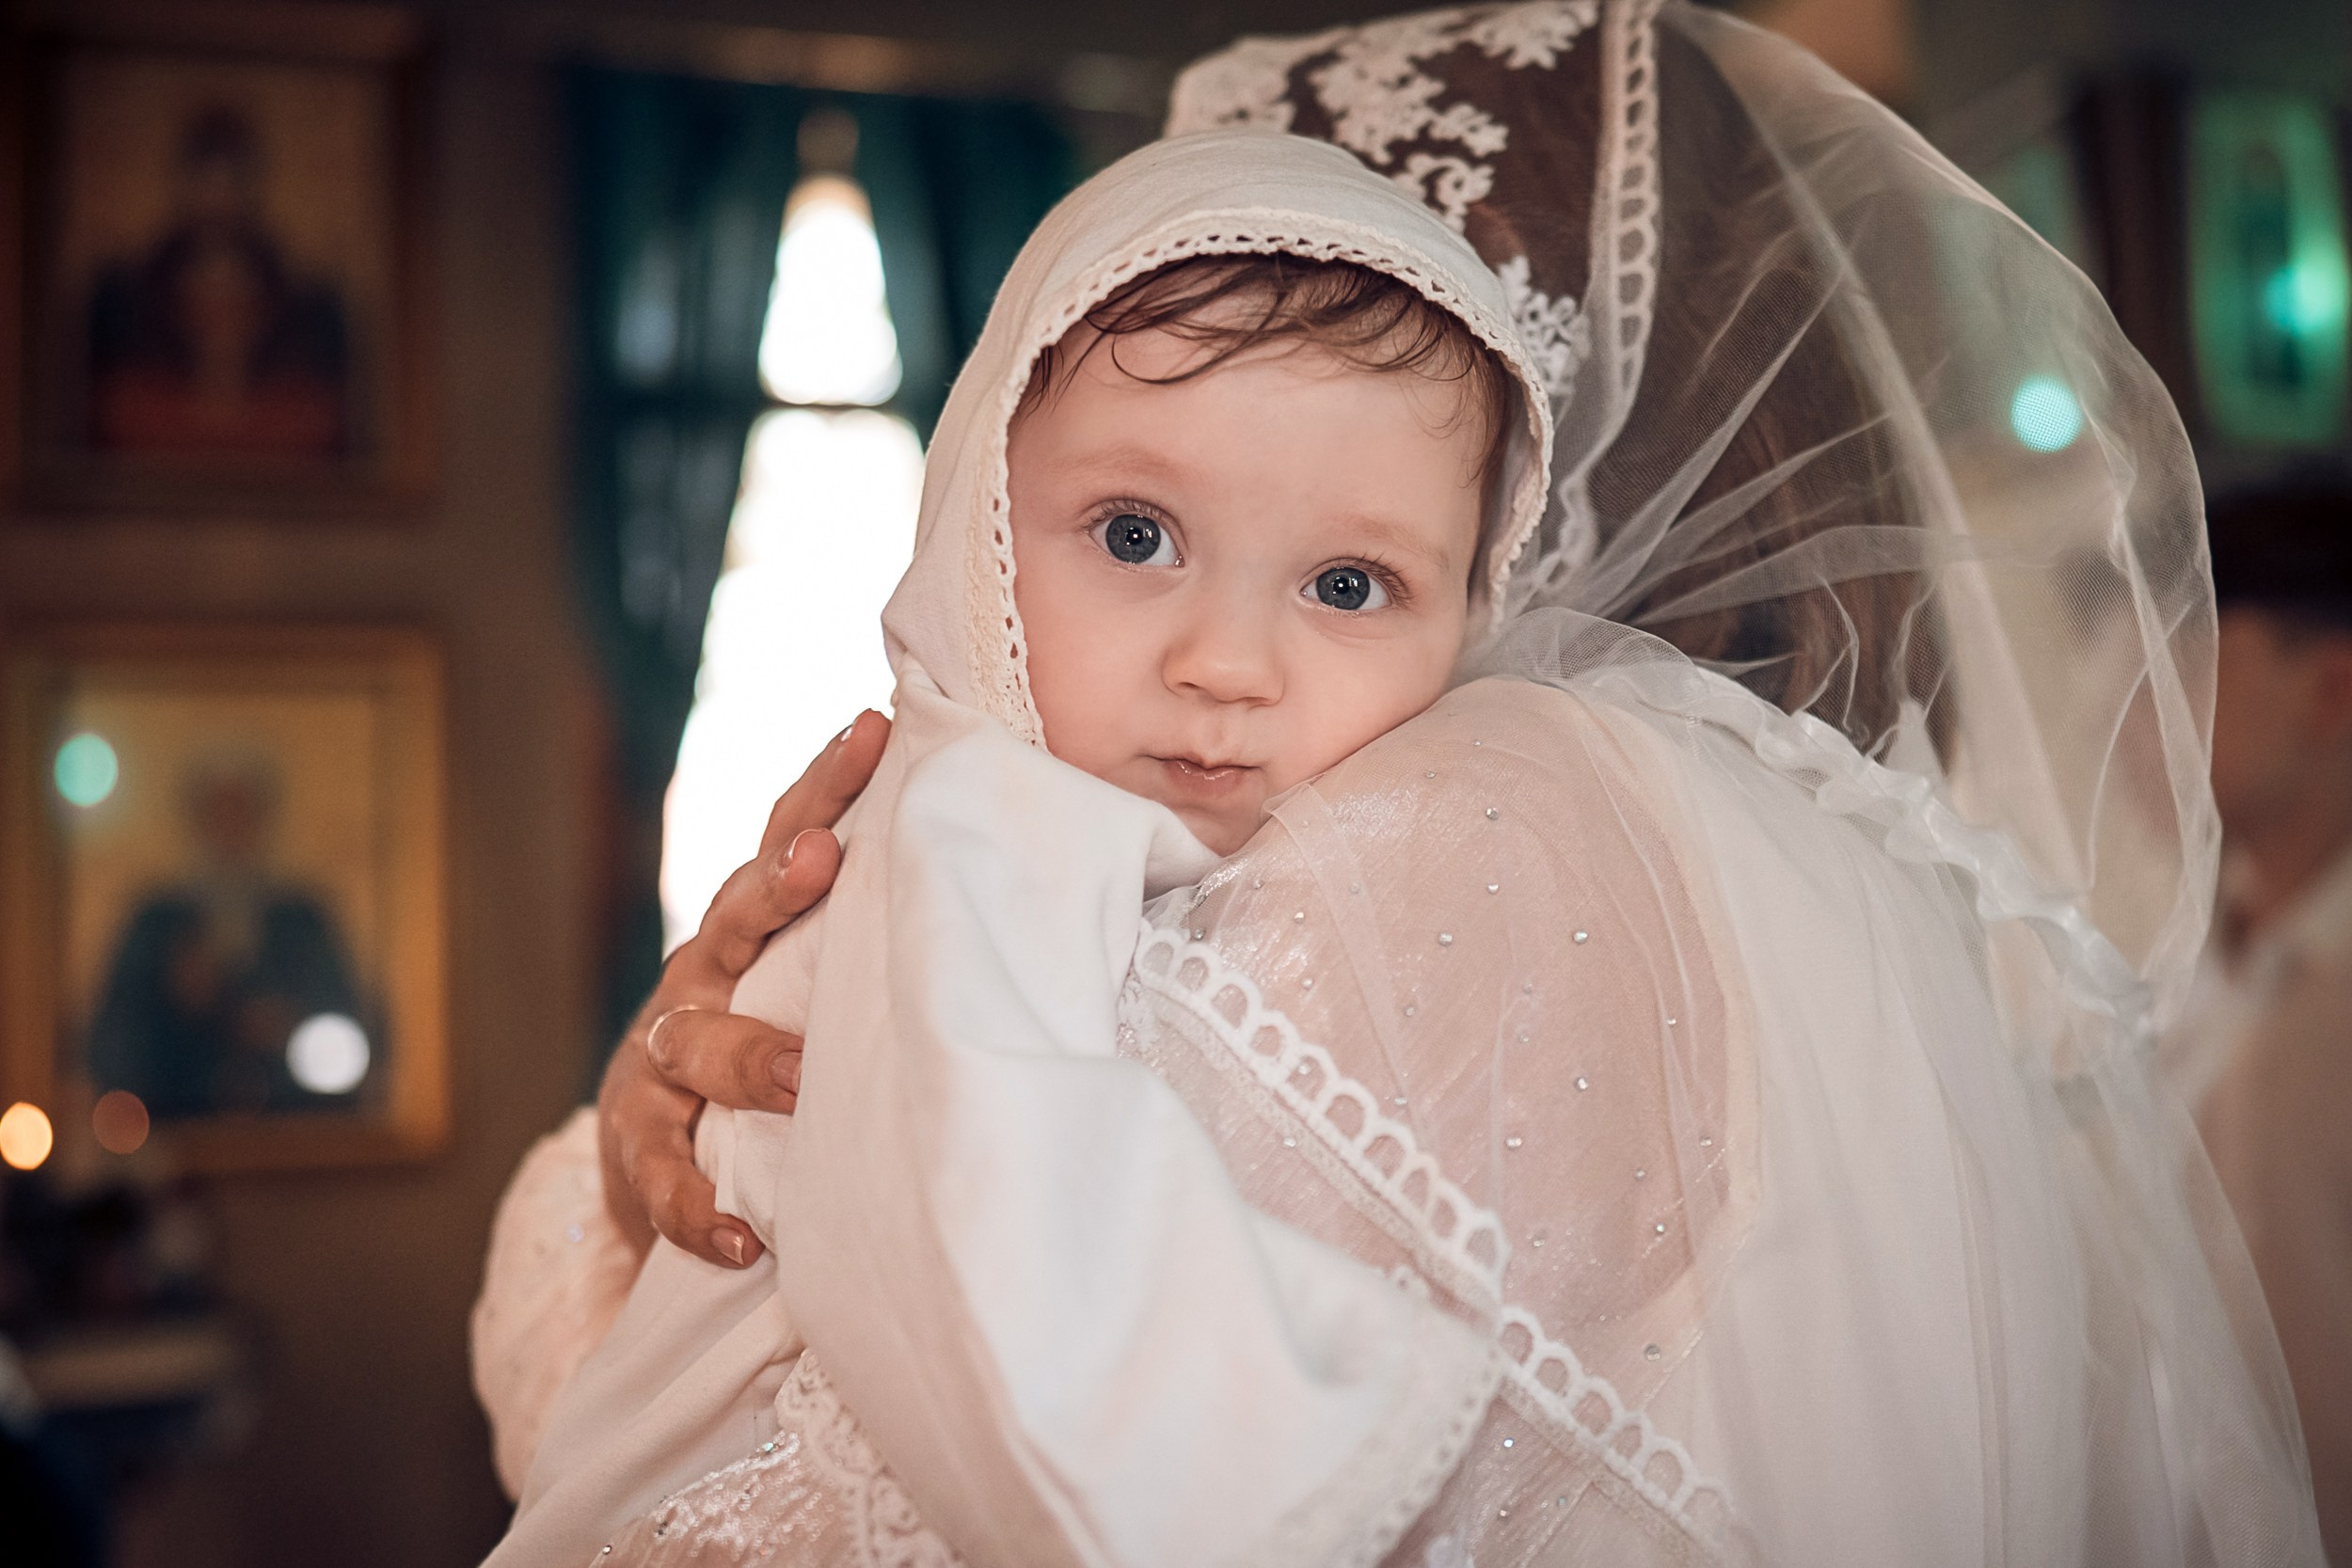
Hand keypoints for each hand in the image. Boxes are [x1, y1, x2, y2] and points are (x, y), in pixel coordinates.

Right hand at [597, 710, 888, 1266]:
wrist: (659, 1157)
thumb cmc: (774, 1050)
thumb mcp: (812, 983)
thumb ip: (878, 937)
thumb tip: (1008, 870)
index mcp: (753, 931)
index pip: (788, 840)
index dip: (826, 784)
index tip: (876, 727)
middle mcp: (703, 978)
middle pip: (733, 919)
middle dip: (775, 888)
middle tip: (824, 862)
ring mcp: (661, 1063)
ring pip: (690, 1044)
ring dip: (746, 1058)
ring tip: (803, 1077)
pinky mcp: (639, 1146)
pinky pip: (662, 1175)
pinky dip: (698, 1206)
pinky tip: (743, 1233)